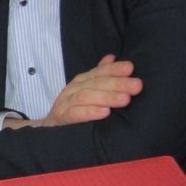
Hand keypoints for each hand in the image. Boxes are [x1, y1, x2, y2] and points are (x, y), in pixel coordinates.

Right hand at [5, 54, 142, 127]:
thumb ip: (99, 75)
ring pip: (85, 96)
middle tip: (136, 85)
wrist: (49, 128)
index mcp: (81, 82)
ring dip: (107, 97)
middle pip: (95, 83)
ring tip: (125, 99)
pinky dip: (90, 112)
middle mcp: (73, 89)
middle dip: (117, 83)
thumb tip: (112, 57)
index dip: (114, 69)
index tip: (131, 68)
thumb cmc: (73, 109)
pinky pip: (74, 113)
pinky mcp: (60, 118)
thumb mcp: (87, 91)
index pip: (99, 72)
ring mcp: (65, 103)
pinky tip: (105, 112)